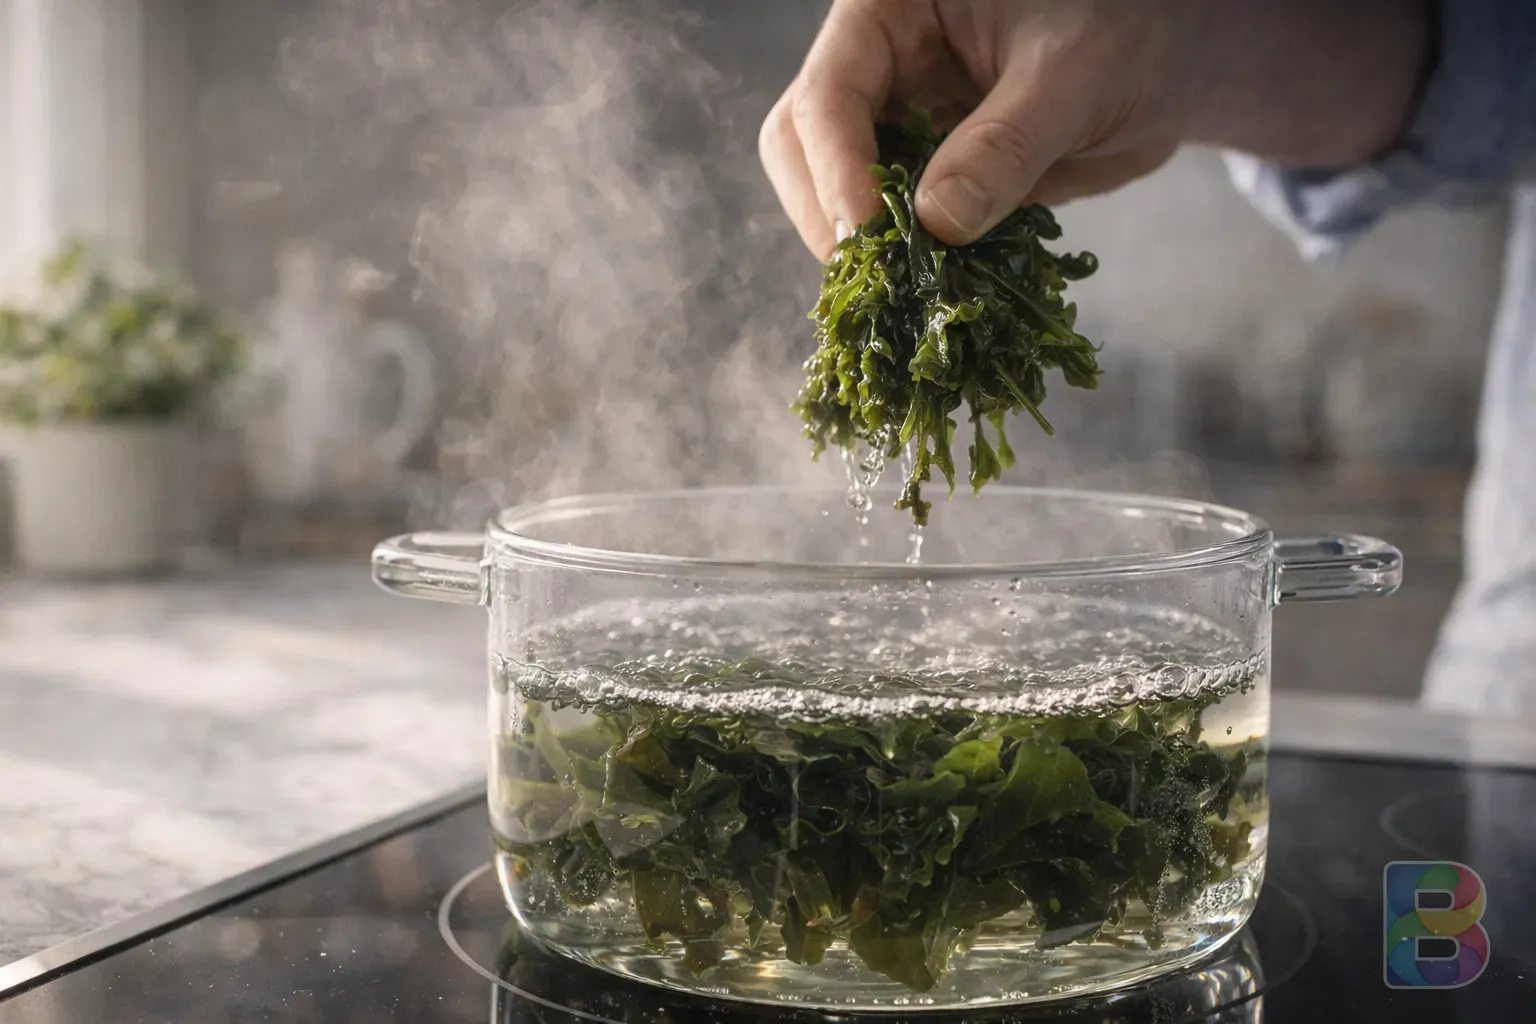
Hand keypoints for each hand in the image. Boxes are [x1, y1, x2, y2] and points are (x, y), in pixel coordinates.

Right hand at [760, 0, 1429, 258]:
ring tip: (905, 297)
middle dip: (829, 215)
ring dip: (864, 251)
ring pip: (834, 193)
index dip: (839, 170)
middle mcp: (878, 64)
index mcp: (892, 9)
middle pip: (802, 144)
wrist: (1174, 54)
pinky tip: (936, 296)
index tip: (867, 238)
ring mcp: (896, 121)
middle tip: (874, 283)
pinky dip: (909, 266)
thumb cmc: (1131, 26)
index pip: (830, 93)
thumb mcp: (1077, 76)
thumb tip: (939, 221)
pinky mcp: (925, 173)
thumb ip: (1008, 144)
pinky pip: (896, 227)